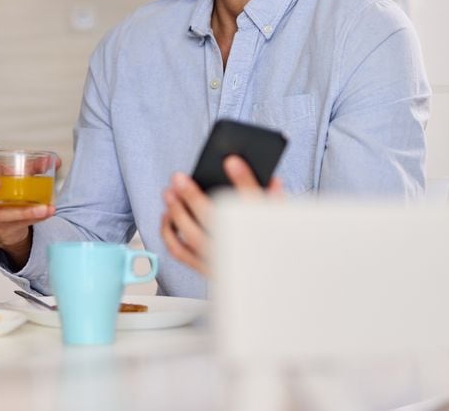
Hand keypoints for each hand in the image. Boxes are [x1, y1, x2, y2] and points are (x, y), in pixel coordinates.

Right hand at [0, 151, 56, 265]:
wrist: (9, 222)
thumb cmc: (10, 192)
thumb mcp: (19, 176)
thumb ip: (34, 167)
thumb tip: (52, 160)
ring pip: (2, 213)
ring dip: (24, 210)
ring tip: (43, 207)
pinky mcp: (2, 227)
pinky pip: (17, 223)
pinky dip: (34, 218)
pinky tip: (47, 212)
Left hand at [160, 155, 282, 275]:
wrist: (272, 288)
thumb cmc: (274, 252)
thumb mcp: (281, 223)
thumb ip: (275, 201)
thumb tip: (271, 180)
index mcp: (263, 235)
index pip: (256, 203)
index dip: (245, 180)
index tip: (232, 161)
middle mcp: (241, 251)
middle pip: (214, 220)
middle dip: (192, 196)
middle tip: (178, 177)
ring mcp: (221, 263)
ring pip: (191, 237)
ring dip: (176, 212)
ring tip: (168, 193)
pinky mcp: (207, 272)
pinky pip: (180, 252)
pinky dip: (169, 234)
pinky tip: (167, 217)